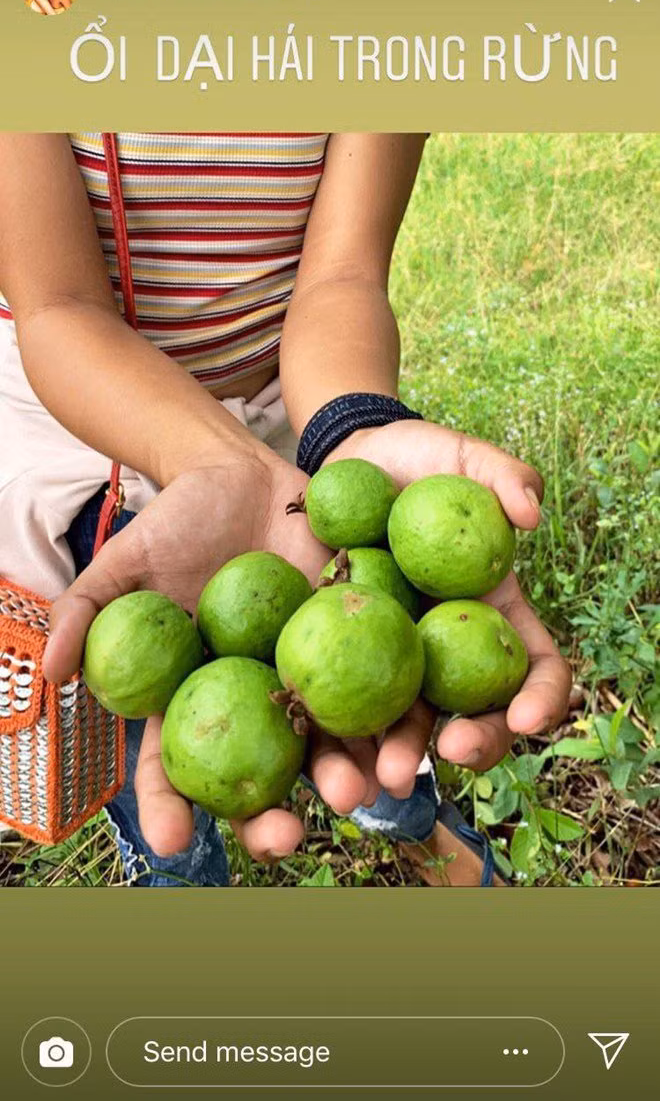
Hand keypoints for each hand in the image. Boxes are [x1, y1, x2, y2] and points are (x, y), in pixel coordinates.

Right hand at [42, 448, 389, 860]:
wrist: (245, 475)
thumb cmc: (177, 521)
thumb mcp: (126, 560)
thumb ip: (88, 610)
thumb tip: (51, 672)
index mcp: (196, 696)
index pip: (174, 764)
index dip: (170, 805)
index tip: (171, 841)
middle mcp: (254, 700)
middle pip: (261, 774)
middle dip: (271, 819)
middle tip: (284, 839)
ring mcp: (309, 674)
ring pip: (328, 740)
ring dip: (345, 774)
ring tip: (358, 794)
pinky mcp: (358, 640)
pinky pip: (380, 681)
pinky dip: (397, 710)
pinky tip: (409, 735)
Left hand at [325, 421, 571, 788]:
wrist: (342, 463)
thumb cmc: (415, 460)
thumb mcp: (462, 456)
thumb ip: (504, 474)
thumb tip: (530, 513)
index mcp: (491, 615)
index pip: (533, 667)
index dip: (541, 697)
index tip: (527, 717)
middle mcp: (447, 650)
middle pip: (472, 714)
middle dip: (469, 745)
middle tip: (446, 753)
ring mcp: (393, 660)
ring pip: (402, 727)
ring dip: (393, 761)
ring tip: (373, 784)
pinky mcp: (338, 658)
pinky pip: (337, 705)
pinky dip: (330, 740)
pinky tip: (315, 764)